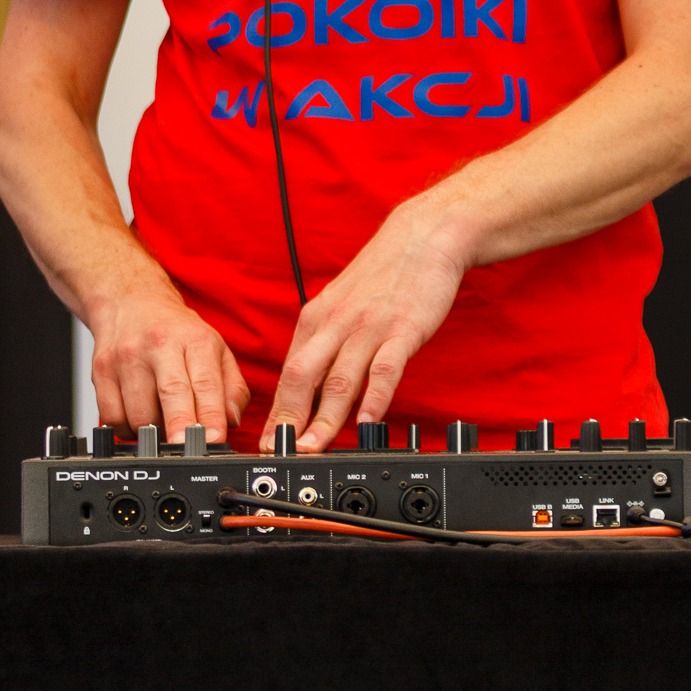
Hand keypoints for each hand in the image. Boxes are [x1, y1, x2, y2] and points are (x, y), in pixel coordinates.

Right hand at [90, 284, 250, 443]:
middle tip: (185, 451)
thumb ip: (232, 388)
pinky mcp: (101, 370)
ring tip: (161, 420)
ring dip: (152, 431)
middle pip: (171, 393)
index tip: (214, 441)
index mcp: (195, 340)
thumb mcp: (215, 349)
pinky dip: (126, 429)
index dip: (211, 416)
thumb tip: (231, 422)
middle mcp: (160, 344)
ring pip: (139, 413)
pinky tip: (137, 416)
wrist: (131, 302)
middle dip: (179, 426)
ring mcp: (127, 357)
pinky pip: (112, 418)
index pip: (206, 382)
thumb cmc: (176, 332)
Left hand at [261, 197, 470, 450]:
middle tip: (279, 454)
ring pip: (340, 379)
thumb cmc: (383, 275)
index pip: (288, 373)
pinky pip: (385, 368)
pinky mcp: (403, 329)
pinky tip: (367, 422)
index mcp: (317, 318)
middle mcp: (337, 323)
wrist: (424, 235)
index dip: (276, 413)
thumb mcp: (341, 304)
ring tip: (314, 448)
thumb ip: (325, 344)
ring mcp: (369, 327)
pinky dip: (374, 398)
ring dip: (325, 419)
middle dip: (289, 420)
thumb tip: (309, 388)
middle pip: (303, 377)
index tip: (266, 445)